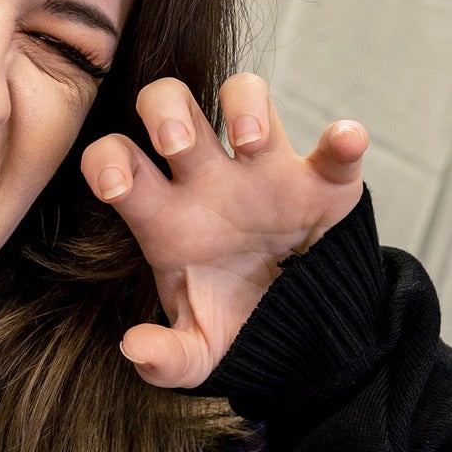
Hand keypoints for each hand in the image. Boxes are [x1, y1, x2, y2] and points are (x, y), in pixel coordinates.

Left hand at [80, 73, 368, 388]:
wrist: (302, 336)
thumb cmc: (236, 327)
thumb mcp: (197, 354)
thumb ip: (163, 358)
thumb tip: (133, 348)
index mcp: (167, 216)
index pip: (118, 159)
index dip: (107, 160)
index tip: (116, 186)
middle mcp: (209, 180)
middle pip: (169, 103)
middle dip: (166, 113)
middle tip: (176, 147)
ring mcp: (266, 173)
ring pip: (245, 93)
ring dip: (245, 105)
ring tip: (249, 144)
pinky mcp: (324, 183)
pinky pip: (336, 149)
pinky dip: (344, 141)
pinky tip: (344, 144)